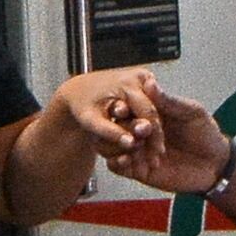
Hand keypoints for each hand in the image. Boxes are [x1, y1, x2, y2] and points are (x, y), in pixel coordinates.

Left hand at [46, 66, 167, 163]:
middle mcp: (139, 77)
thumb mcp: (91, 120)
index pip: (148, 114)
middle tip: (156, 159)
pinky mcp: (143, 83)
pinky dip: (148, 124)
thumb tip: (130, 143)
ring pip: (154, 111)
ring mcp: (143, 78)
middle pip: (153, 113)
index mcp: (128, 84)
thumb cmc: (82, 104)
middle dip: (155, 137)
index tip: (155, 155)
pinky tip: (149, 142)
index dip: (152, 137)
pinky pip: (149, 106)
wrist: (78, 89)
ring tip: (154, 154)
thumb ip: (111, 131)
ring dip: (154, 133)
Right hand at [100, 83, 235, 196]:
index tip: (124, 108)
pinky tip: (125, 160)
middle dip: (125, 128)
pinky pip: (118, 167)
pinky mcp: (139, 170)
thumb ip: (169, 101)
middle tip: (140, 132)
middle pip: (118, 126)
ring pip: (113, 146)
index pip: (128, 107)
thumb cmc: (206, 134)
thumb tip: (150, 84)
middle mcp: (141, 131)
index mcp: (151, 113)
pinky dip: (117, 163)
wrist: (216, 164)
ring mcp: (139, 150)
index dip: (124, 107)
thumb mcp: (192, 112)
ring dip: (117, 146)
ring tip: (131, 147)